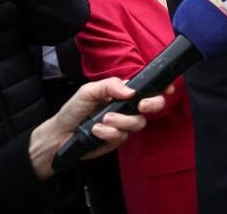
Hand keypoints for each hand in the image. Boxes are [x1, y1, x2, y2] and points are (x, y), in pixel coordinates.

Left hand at [29, 78, 167, 180]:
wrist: (59, 135)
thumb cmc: (74, 110)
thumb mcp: (88, 91)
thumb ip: (110, 86)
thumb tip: (131, 90)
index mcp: (123, 93)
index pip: (147, 88)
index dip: (161, 88)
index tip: (166, 89)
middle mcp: (127, 108)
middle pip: (153, 106)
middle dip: (152, 104)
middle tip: (140, 105)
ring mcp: (124, 125)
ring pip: (138, 123)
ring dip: (121, 121)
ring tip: (103, 120)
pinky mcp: (117, 140)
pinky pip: (123, 136)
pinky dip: (109, 133)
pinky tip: (96, 130)